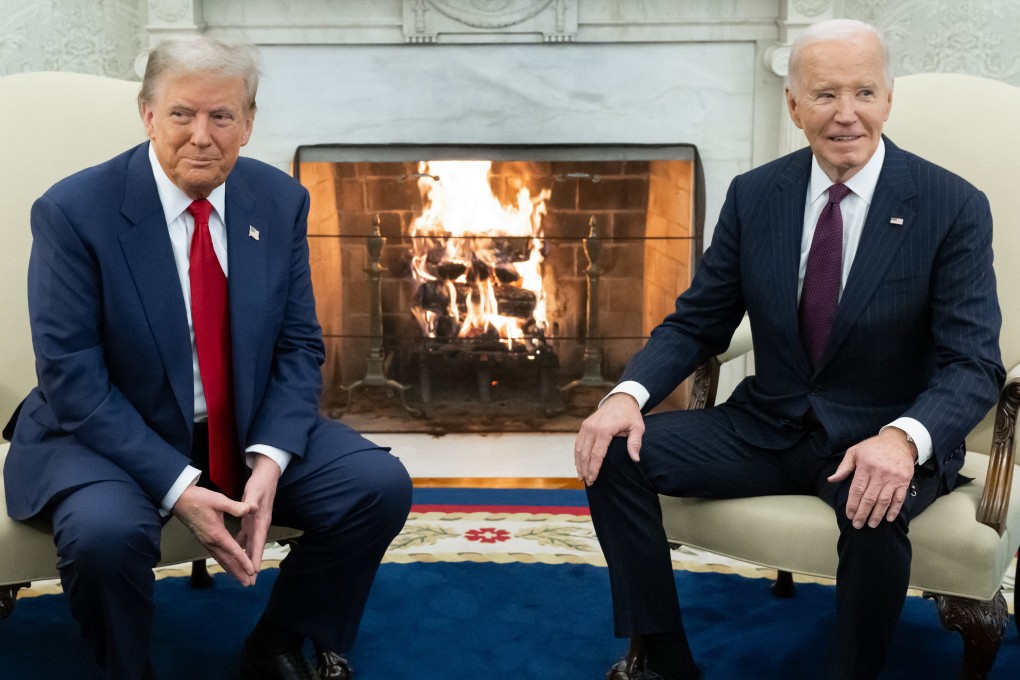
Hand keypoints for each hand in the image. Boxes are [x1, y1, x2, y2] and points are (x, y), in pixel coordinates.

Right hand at [172, 485, 255, 584]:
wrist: (179, 499)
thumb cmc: (199, 499)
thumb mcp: (219, 500)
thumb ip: (236, 506)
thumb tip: (252, 508)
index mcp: (216, 534)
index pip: (234, 551)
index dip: (244, 561)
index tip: (252, 571)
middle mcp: (211, 542)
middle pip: (227, 561)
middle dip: (239, 573)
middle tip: (249, 583)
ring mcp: (206, 542)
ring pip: (221, 560)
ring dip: (232, 570)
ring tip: (241, 580)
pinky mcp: (204, 540)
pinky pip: (216, 555)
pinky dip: (224, 563)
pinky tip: (228, 565)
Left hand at [236, 454, 281, 576]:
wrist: (267, 475)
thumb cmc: (261, 483)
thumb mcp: (255, 490)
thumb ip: (252, 500)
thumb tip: (252, 508)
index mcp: (260, 520)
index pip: (258, 542)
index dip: (256, 556)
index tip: (253, 570)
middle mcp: (260, 525)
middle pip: (256, 549)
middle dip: (253, 565)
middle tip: (250, 582)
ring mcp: (256, 524)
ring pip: (251, 546)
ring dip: (247, 560)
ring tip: (244, 574)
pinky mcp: (251, 521)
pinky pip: (246, 539)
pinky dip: (242, 548)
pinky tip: (237, 555)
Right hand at [574, 393, 643, 485]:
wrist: (620, 399)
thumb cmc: (630, 415)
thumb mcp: (637, 427)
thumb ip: (635, 443)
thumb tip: (635, 459)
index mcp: (604, 430)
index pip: (596, 454)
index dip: (594, 469)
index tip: (593, 480)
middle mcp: (592, 429)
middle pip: (585, 454)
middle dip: (585, 470)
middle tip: (587, 483)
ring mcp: (586, 427)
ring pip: (579, 449)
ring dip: (579, 464)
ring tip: (581, 477)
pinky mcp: (584, 426)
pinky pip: (578, 443)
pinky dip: (577, 455)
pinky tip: (579, 464)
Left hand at [827, 428, 916, 528]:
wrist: (898, 441)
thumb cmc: (873, 447)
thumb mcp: (855, 452)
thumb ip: (843, 467)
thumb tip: (831, 480)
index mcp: (865, 466)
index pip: (857, 489)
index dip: (852, 504)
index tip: (849, 515)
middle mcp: (880, 473)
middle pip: (870, 498)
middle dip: (862, 513)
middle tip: (857, 524)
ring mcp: (893, 478)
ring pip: (884, 500)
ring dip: (877, 515)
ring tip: (871, 524)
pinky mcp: (904, 481)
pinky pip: (899, 498)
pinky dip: (894, 510)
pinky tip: (888, 518)